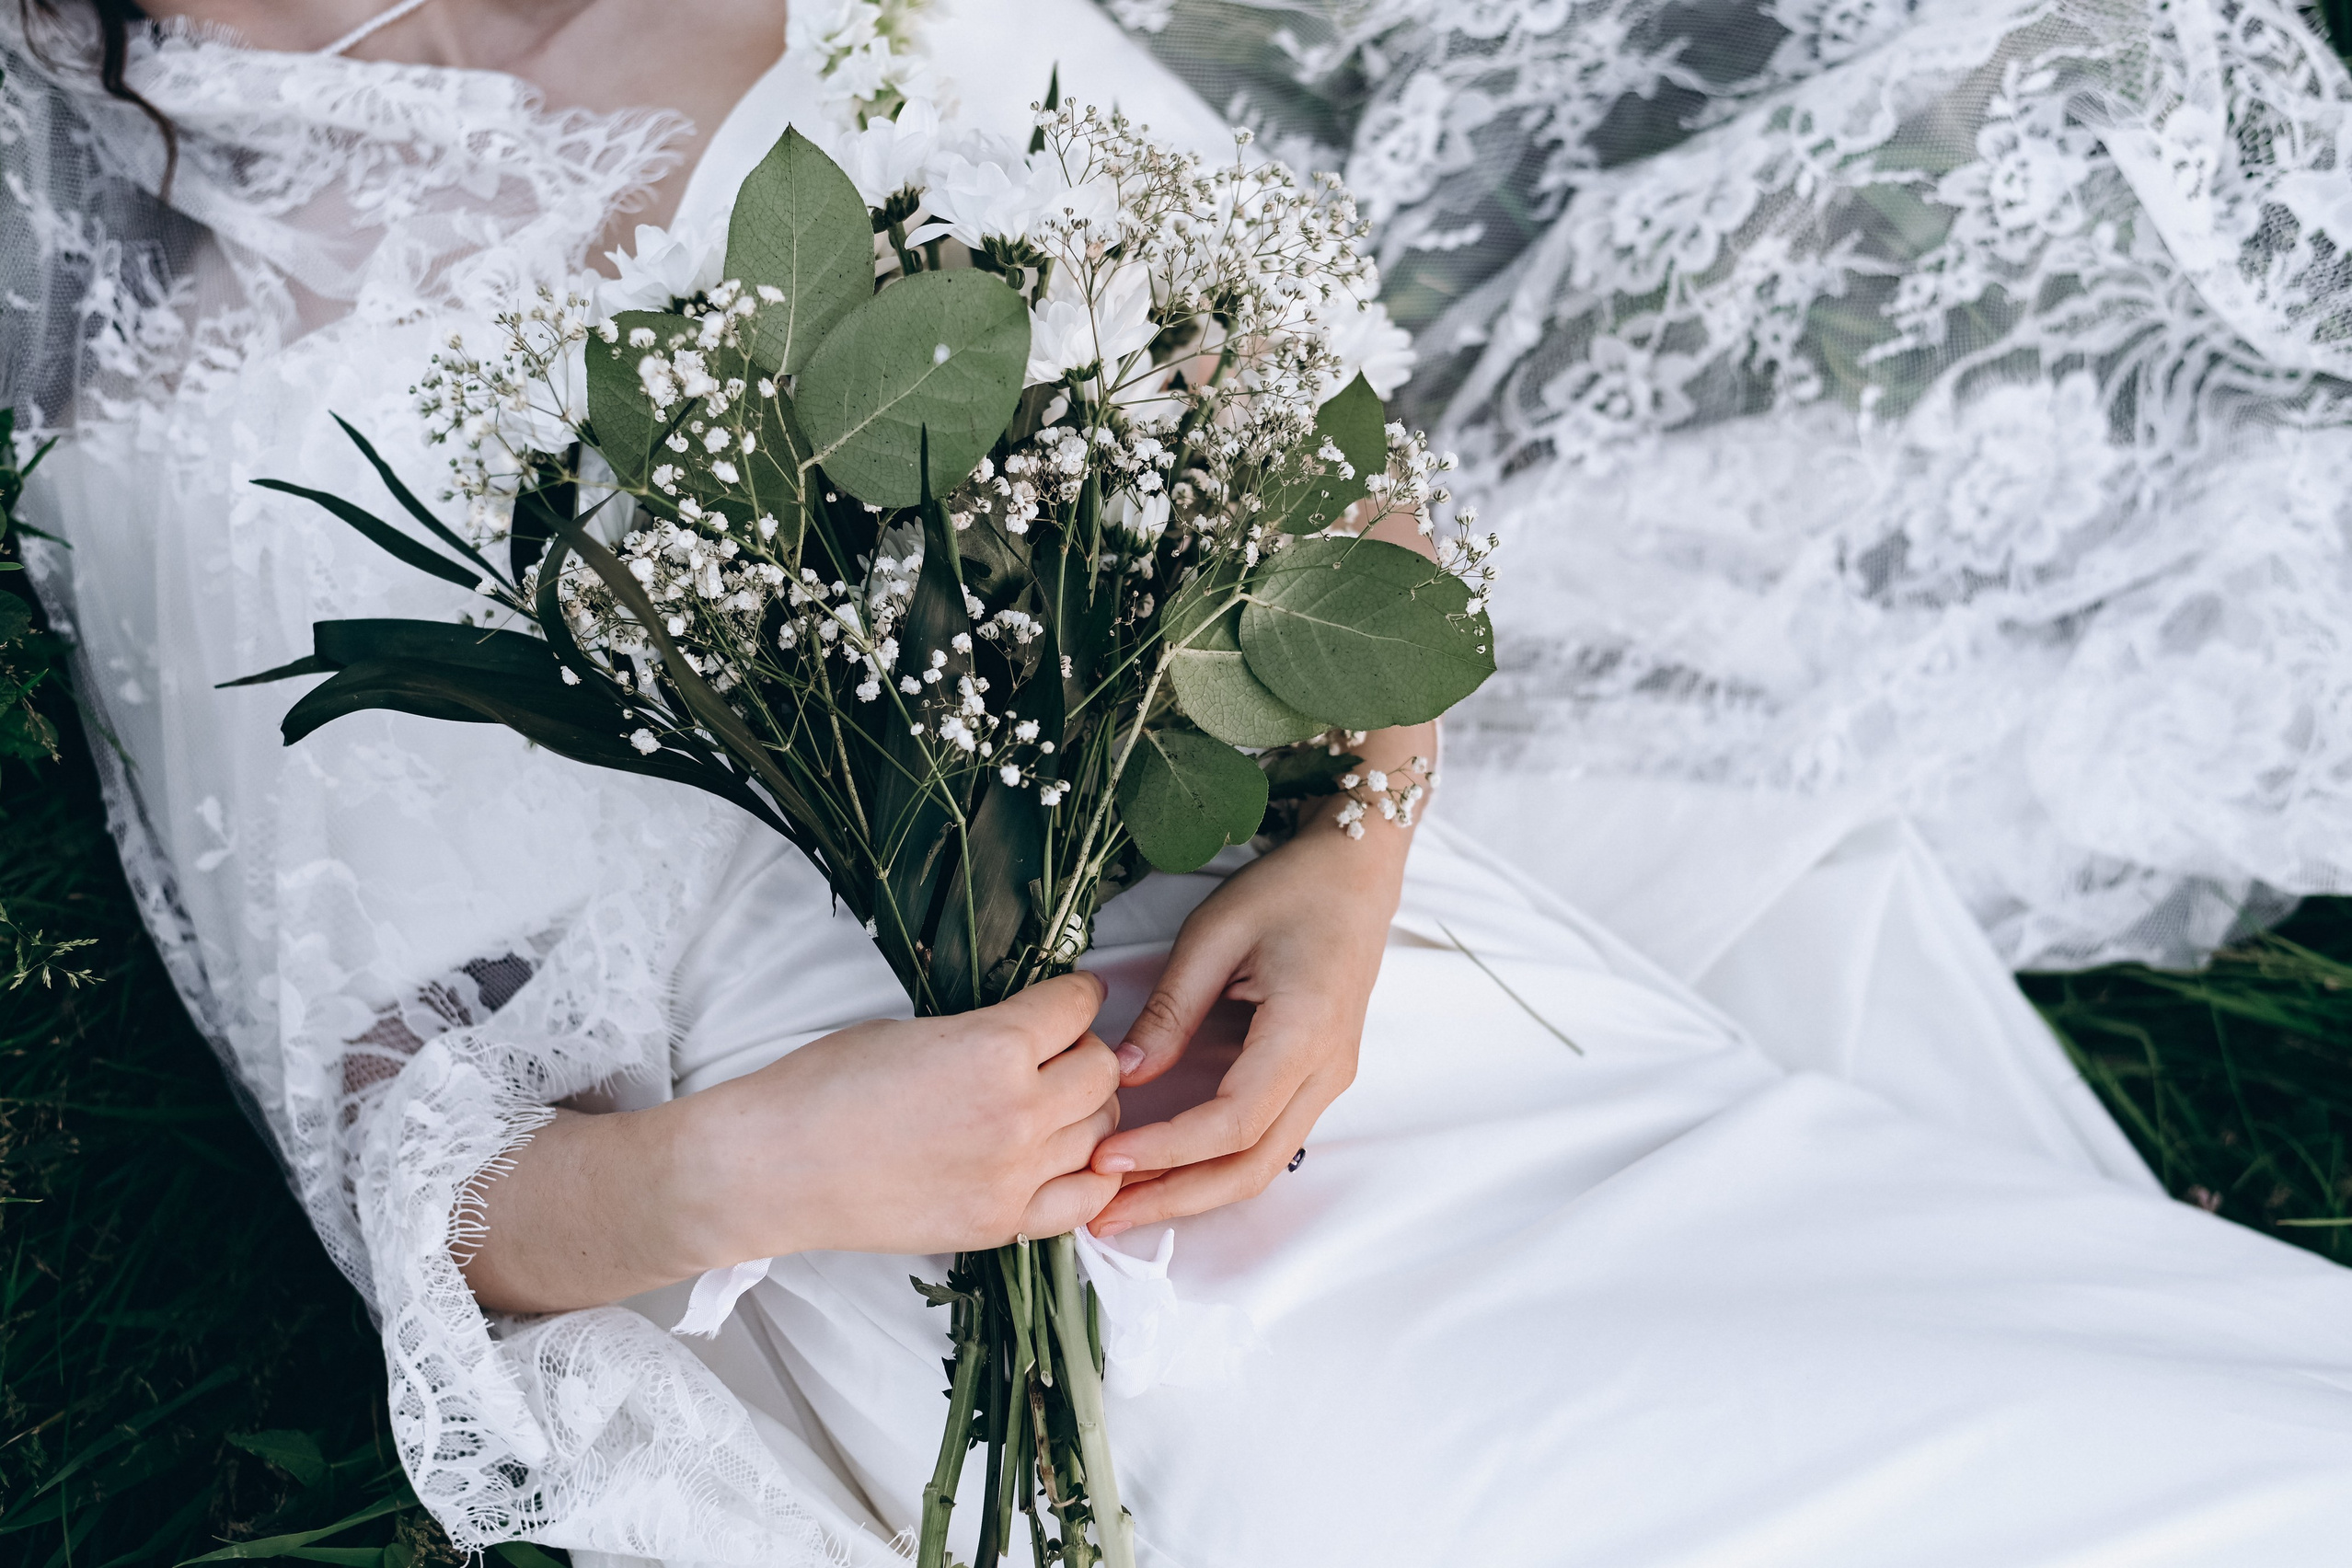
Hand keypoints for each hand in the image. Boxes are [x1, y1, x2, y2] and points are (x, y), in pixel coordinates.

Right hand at [685, 971, 1125, 1257]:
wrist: (776, 1167)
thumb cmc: (824, 1087)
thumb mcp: (913, 1030)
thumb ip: (985, 1034)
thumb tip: (1027, 1035)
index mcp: (994, 1047)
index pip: (1076, 1008)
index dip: (1078, 995)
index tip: (1075, 997)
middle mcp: (1019, 1112)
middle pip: (1102, 1072)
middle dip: (1086, 1052)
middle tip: (1062, 1051)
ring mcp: (1015, 1175)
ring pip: (1100, 1132)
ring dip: (1087, 1110)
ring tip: (1057, 1103)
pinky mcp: (1001, 1224)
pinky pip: (1082, 1200)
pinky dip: (1088, 1175)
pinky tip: (1071, 1159)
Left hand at [1084, 727, 1426, 1236]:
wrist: (1358, 871)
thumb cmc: (1291, 888)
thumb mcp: (1215, 934)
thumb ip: (1171, 1009)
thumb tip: (1124, 1074)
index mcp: (1305, 1033)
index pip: (1234, 1122)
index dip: (1168, 1151)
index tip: (1106, 1161)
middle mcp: (1327, 1071)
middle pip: (1251, 1167)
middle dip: (1175, 1199)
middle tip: (1102, 1217)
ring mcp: (1327, 1080)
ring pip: (1260, 1165)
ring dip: (1192, 1191)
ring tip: (1122, 1205)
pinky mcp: (1315, 1078)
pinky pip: (1265, 1140)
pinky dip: (1212, 1164)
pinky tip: (1163, 1169)